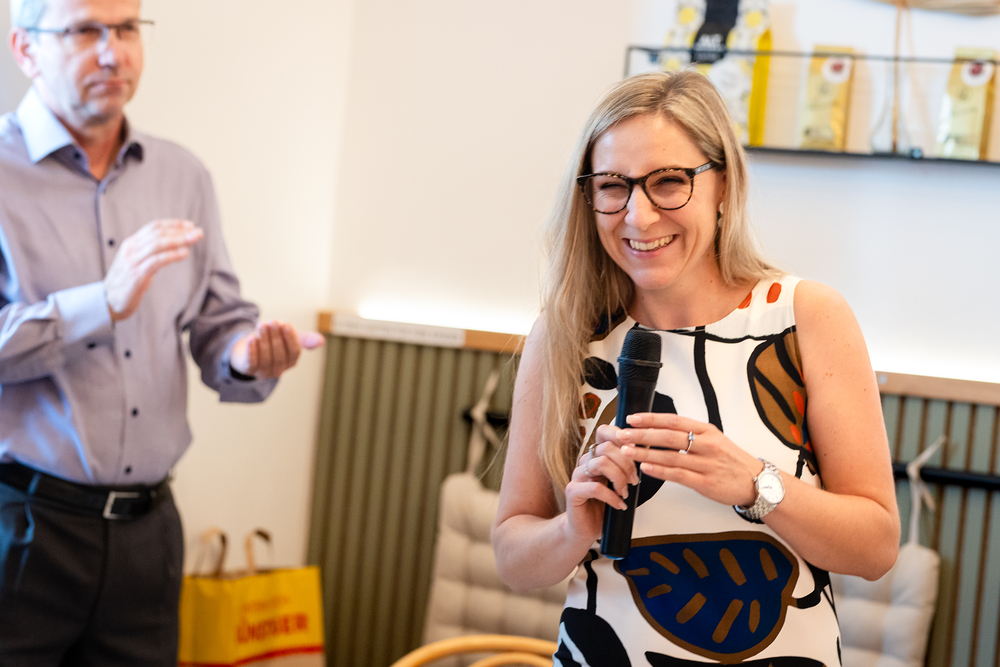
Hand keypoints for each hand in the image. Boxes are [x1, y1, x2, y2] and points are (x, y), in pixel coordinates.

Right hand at [104, 219, 203, 321]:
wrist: (107, 302)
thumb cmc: (126, 282)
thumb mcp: (137, 262)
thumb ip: (150, 252)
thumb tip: (173, 245)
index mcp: (131, 244)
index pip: (154, 227)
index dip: (173, 224)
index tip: (190, 225)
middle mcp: (131, 249)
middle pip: (158, 234)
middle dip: (180, 231)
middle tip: (198, 232)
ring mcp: (133, 262)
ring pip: (157, 244)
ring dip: (178, 240)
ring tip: (194, 239)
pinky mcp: (136, 275)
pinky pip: (156, 261)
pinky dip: (171, 255)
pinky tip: (184, 253)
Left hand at [229, 320, 323, 378]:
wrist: (250, 344)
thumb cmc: (274, 339)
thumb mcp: (289, 336)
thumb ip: (304, 338)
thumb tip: (322, 341)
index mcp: (291, 361)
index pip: (294, 352)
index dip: (291, 338)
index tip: (287, 324)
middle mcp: (279, 369)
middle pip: (279, 355)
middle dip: (276, 337)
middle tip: (273, 322)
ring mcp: (264, 372)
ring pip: (266, 358)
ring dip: (264, 340)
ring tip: (262, 325)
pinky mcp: (249, 370)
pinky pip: (252, 363)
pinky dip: (252, 351)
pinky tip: (251, 339)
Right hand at [563, 428, 639, 540]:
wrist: (585, 528)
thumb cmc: (603, 506)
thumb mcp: (619, 483)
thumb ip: (626, 467)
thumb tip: (647, 451)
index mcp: (596, 455)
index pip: (604, 432)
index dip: (619, 435)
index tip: (635, 449)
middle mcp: (585, 462)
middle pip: (606, 448)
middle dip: (626, 464)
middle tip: (634, 480)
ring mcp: (577, 475)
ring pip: (601, 463)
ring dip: (619, 479)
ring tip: (625, 492)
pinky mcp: (573, 491)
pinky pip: (595, 487)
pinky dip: (611, 497)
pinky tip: (618, 504)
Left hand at [618, 413, 763, 507]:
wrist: (757, 482)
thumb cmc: (731, 461)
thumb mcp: (714, 440)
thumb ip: (691, 435)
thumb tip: (660, 430)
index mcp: (707, 431)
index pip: (674, 420)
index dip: (651, 418)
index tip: (633, 418)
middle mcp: (706, 444)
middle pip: (668, 436)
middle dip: (642, 435)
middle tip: (623, 434)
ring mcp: (706, 464)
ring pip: (670, 456)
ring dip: (646, 453)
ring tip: (627, 451)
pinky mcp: (706, 483)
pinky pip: (678, 475)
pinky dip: (660, 471)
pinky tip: (645, 468)